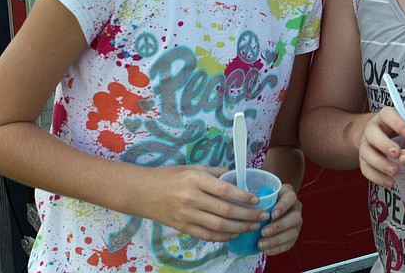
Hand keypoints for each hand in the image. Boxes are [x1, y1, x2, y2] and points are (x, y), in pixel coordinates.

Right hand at [138, 165, 270, 241]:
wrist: (142, 192)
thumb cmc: (170, 176)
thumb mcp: (193, 167)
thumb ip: (216, 172)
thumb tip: (238, 176)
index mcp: (195, 179)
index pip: (225, 189)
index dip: (243, 196)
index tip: (257, 199)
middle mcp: (191, 198)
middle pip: (225, 210)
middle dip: (247, 214)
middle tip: (262, 215)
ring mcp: (187, 215)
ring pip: (218, 225)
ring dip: (239, 227)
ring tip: (253, 226)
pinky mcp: (183, 227)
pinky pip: (207, 235)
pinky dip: (223, 236)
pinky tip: (235, 233)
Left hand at [258, 184, 301, 255]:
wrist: (266, 210)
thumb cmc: (262, 200)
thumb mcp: (261, 194)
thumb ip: (257, 196)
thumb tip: (245, 200)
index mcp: (289, 195)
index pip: (290, 198)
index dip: (283, 206)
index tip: (272, 214)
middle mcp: (295, 209)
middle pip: (294, 217)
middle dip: (279, 226)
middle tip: (263, 232)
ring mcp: (296, 223)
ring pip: (292, 233)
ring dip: (276, 240)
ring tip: (261, 244)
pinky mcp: (293, 236)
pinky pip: (288, 244)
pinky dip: (277, 249)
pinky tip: (266, 250)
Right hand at [355, 107, 404, 188]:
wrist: (378, 134)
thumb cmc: (401, 128)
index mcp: (385, 116)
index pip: (388, 115)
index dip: (398, 124)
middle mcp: (372, 129)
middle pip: (372, 134)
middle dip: (384, 144)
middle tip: (397, 153)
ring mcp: (365, 145)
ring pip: (366, 153)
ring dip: (380, 164)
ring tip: (395, 171)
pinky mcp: (363, 161)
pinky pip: (366, 170)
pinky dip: (378, 178)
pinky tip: (391, 182)